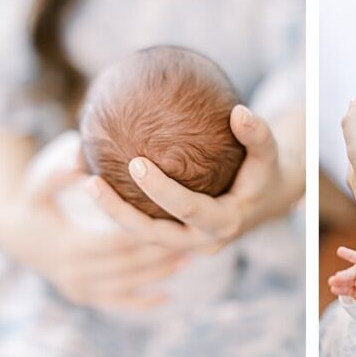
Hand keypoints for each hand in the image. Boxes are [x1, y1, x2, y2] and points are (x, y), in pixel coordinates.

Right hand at [2, 153, 188, 309]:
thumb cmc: (32, 204)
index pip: (115, 242)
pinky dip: (141, 301)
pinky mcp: (84, 297)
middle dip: (158, 254)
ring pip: (127, 285)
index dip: (143, 232)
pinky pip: (117, 302)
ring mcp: (80, 289)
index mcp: (68, 247)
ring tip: (188, 259)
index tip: (171, 219)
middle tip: (191, 240)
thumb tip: (80, 154)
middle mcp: (74, 274)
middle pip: (127, 265)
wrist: (15, 237)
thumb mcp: (38, 187)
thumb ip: (59, 173)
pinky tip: (166, 296)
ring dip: (157, 275)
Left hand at [90, 105, 301, 253]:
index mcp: (224, 222)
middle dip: (119, 212)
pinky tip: (96, 182)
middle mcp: (202, 242)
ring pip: (141, 237)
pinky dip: (120, 210)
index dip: (160, 189)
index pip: (186, 208)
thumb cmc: (265, 171)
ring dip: (112, 214)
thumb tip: (239, 111)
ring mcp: (186, 245)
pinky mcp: (174, 240)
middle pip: (152, 235)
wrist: (267, 202)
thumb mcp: (269, 153)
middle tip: (92, 182)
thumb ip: (258, 134)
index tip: (136, 162)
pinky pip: (143, 228)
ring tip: (86, 183)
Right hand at [328, 246, 355, 301]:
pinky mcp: (355, 291)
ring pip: (347, 281)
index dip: (350, 255)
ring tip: (332, 282)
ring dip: (339, 281)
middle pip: (353, 272)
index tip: (340, 250)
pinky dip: (340, 290)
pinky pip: (347, 290)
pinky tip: (334, 289)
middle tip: (338, 277)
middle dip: (345, 274)